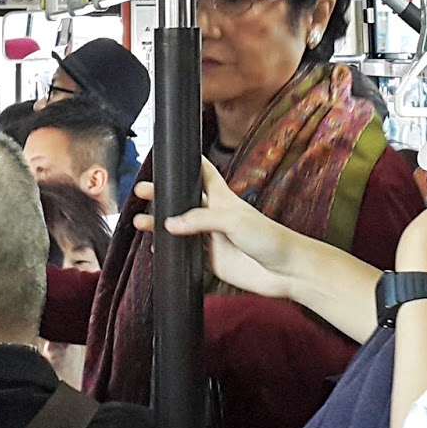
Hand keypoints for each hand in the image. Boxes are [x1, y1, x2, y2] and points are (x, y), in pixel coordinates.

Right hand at [134, 158, 301, 299]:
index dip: (188, 162)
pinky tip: (156, 247)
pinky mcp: (211, 260)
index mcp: (223, 198)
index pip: (203, 172)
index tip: (170, 155)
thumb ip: (201, 219)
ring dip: (159, 223)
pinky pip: (184, 252)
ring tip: (140, 222)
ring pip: (179, 227)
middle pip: (183, 200)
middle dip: (162, 194)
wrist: (286, 272)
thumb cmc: (271, 238)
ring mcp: (212, 238)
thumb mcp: (234, 220)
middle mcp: (215, 216)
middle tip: (141, 191)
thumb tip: (169, 223)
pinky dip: (169, 249)